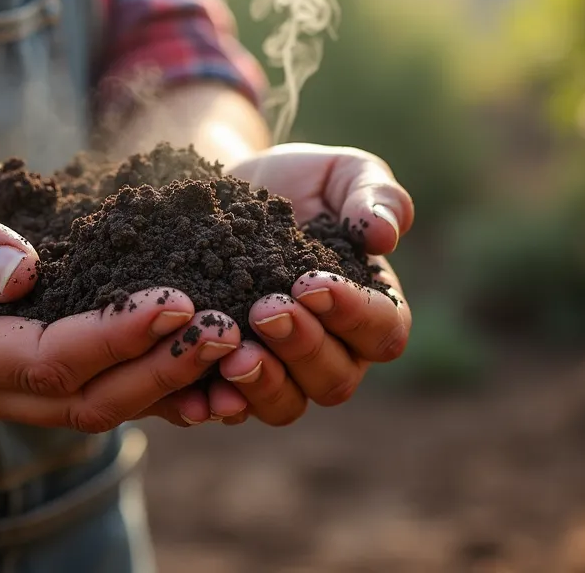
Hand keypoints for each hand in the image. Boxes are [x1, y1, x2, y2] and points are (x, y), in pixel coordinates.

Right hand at [0, 132, 240, 430]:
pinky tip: (221, 370)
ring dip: (172, 383)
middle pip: (81, 399)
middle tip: (227, 327)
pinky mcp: (47, 375)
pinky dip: (165, 387)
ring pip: (103, 408)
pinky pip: (111, 393)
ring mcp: (11, 389)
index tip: (177, 300)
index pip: (40, 358)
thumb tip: (18, 276)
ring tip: (236, 345)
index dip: (113, 337)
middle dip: (159, 368)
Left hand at [167, 143, 414, 425]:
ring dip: (264, 385)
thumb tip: (385, 235)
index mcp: (371, 308)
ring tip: (234, 354)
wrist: (225, 192)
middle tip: (265, 309)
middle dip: (302, 347)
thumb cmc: (297, 183)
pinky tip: (198, 391)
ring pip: (288, 405)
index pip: (383, 331)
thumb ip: (373, 194)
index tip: (310, 283)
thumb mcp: (339, 172)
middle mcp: (334, 352)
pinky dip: (217, 405)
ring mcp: (284, 374)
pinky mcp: (233, 381)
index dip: (352, 315)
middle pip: (336, 379)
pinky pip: (232, 410)